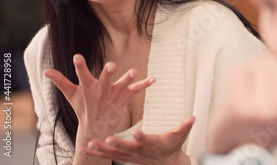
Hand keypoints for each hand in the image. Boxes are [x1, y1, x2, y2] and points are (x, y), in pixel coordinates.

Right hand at [44, 54, 155, 147]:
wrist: (95, 129)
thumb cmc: (83, 108)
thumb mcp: (71, 95)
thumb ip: (60, 81)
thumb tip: (46, 70)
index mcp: (88, 88)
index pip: (82, 75)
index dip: (80, 66)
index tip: (77, 56)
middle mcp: (101, 91)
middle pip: (105, 81)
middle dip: (107, 73)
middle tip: (111, 65)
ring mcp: (113, 95)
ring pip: (122, 86)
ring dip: (128, 79)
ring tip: (134, 71)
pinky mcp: (123, 99)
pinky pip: (135, 90)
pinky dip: (144, 84)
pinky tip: (153, 79)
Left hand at [78, 116, 194, 164]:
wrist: (166, 164)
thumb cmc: (173, 146)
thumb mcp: (180, 136)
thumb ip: (185, 126)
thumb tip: (193, 117)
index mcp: (154, 144)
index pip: (148, 140)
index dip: (143, 137)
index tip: (137, 132)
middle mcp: (140, 151)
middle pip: (127, 148)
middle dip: (118, 144)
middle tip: (108, 138)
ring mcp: (130, 155)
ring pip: (114, 153)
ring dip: (101, 149)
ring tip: (89, 144)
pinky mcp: (124, 156)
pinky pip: (107, 155)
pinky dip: (95, 152)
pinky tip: (83, 148)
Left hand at [207, 57, 276, 153]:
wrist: (240, 144)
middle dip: (272, 70)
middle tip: (267, 90)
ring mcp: (259, 110)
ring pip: (260, 64)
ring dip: (255, 73)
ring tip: (256, 92)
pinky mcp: (235, 106)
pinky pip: (240, 69)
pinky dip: (238, 75)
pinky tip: (241, 92)